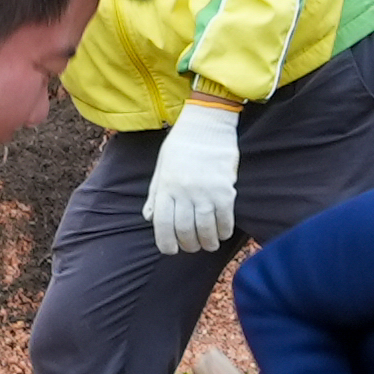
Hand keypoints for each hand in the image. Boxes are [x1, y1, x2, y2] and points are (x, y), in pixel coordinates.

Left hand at [145, 96, 245, 256]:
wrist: (206, 124)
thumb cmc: (181, 145)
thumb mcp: (161, 168)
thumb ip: (155, 194)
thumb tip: (149, 218)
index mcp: (166, 188)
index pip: (163, 225)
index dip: (166, 244)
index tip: (171, 250)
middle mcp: (183, 193)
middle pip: (185, 231)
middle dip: (189, 245)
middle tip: (193, 246)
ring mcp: (205, 192)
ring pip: (205, 230)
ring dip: (207, 242)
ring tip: (210, 244)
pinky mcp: (224, 190)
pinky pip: (224, 219)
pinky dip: (223, 231)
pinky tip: (223, 233)